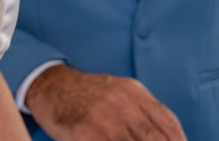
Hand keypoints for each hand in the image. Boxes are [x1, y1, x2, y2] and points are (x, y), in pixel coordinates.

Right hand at [25, 64, 185, 140]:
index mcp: (135, 92)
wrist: (49, 84)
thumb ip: (142, 112)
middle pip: (156, 139)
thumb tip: (168, 137)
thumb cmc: (87, 94)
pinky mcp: (86, 132)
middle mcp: (123, 103)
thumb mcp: (120, 92)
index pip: (169, 124)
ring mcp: (105, 118)